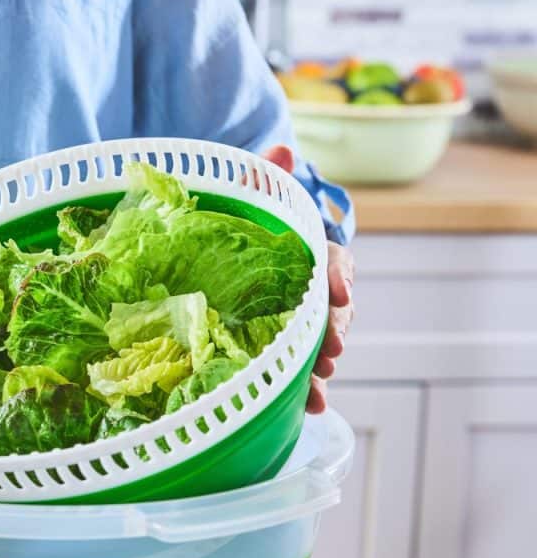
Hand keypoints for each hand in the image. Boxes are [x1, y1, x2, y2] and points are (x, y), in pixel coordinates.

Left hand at [260, 146, 353, 413]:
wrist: (215, 250)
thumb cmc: (239, 222)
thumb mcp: (247, 198)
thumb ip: (264, 178)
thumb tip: (281, 148)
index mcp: (306, 250)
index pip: (330, 260)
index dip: (336, 276)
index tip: (340, 293)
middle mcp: (309, 286)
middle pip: (332, 308)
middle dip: (333, 330)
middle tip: (329, 352)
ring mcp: (297, 318)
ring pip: (318, 341)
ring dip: (320, 367)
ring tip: (318, 391)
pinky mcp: (278, 344)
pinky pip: (297, 367)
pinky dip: (305, 389)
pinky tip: (310, 409)